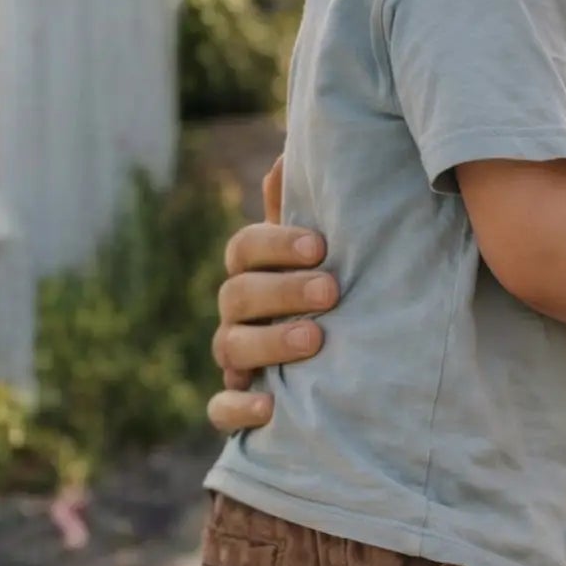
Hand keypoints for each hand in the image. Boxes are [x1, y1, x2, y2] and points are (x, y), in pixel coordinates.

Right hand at [207, 158, 337, 432]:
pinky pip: (221, 410)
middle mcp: (237, 315)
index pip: (244, 249)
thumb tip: (292, 155)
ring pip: (230, 347)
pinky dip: (238, 409)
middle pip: (238, 294)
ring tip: (316, 342)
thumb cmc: (333, 304)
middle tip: (331, 291)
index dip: (275, 243)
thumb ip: (307, 214)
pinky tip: (270, 408)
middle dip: (282, 290)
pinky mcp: (238, 407)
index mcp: (255, 274)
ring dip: (270, 342)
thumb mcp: (326, 261)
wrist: (345, 379)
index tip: (320, 245)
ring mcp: (236, 361)